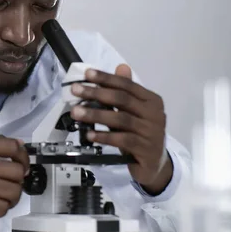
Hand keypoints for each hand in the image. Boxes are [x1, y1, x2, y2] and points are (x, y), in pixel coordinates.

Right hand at [0, 136, 29, 227]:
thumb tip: (20, 144)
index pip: (11, 146)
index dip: (23, 157)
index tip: (22, 166)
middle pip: (16, 171)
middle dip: (19, 181)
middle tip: (12, 184)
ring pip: (13, 191)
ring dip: (13, 197)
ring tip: (5, 197)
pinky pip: (2, 207)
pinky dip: (3, 209)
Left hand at [70, 64, 172, 194]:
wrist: (155, 164)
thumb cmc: (140, 134)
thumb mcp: (133, 112)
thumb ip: (125, 92)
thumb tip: (121, 66)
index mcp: (152, 101)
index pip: (127, 85)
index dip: (106, 78)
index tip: (87, 74)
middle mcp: (155, 114)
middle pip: (123, 99)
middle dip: (96, 93)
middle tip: (75, 90)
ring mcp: (152, 132)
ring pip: (121, 119)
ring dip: (96, 115)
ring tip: (76, 112)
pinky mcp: (146, 149)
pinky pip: (122, 140)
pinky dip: (104, 136)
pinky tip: (89, 135)